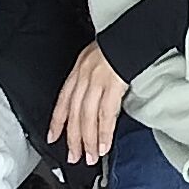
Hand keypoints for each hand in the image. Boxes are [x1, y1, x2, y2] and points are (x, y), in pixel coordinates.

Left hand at [46, 44, 127, 167]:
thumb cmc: (120, 43)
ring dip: (88, 140)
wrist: (136, 31)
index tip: (52, 137)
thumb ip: (90, 75)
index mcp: (79, 70)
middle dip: (73, 138)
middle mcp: (85, 77)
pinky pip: (106, 114)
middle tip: (74, 156)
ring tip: (90, 156)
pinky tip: (103, 144)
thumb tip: (91, 95)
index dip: (57, 121)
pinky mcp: (114, 85)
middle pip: (75, 113)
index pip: (63, 100)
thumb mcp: (96, 55)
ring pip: (88, 117)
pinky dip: (104, 132)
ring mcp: (98, 81)